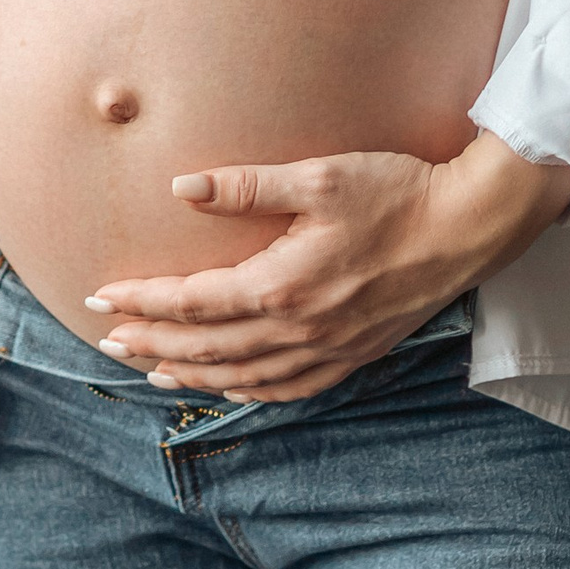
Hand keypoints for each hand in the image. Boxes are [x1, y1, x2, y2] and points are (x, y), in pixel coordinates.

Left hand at [82, 132, 569, 398]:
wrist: (467, 227)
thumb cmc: (395, 192)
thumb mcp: (318, 177)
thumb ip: (246, 186)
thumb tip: (181, 188)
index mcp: (282, 285)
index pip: (193, 302)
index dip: (143, 303)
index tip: (102, 298)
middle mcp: (299, 329)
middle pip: (207, 348)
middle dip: (152, 345)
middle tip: (108, 340)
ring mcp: (328, 350)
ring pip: (242, 376)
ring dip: (191, 374)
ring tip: (152, 371)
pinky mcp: (353, 355)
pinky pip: (288, 389)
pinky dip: (248, 392)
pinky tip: (229, 387)